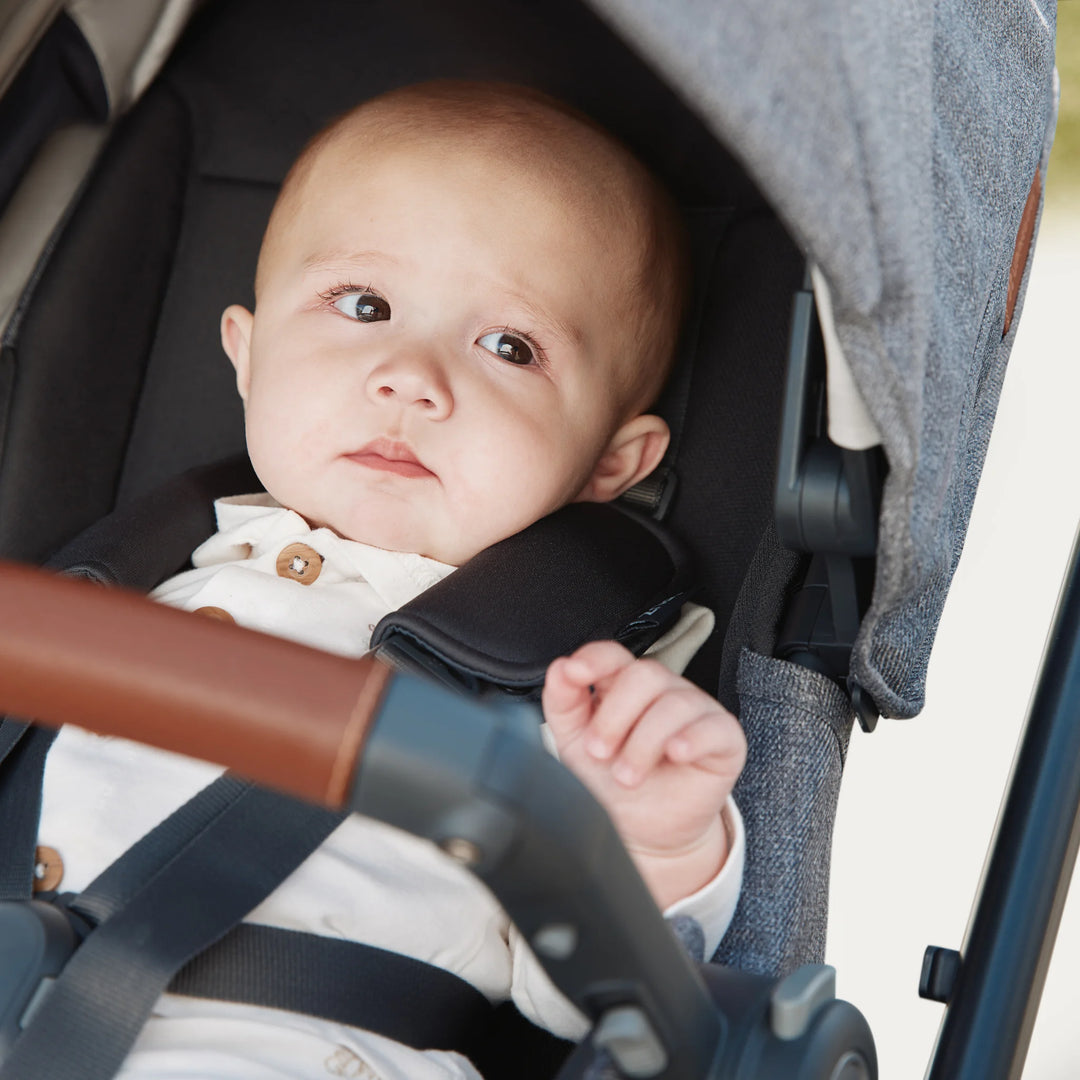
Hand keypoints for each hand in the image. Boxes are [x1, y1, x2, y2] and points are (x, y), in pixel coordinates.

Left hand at [542, 641, 745, 906]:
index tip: (575, 673)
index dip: (595, 659)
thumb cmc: (612, 780)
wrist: (644, 830)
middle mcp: (662, 690)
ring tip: (627, 776)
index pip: (613, 656)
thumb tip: (560, 667)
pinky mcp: (724, 737)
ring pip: (675, 703)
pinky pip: (714, 726)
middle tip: (599, 753)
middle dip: (615, 716)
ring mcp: (696, 710)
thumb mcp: (575, 743)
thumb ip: (563, 703)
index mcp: (623, 685)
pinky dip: (692, 739)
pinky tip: (675, 754)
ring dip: (644, 742)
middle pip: (644, 675)